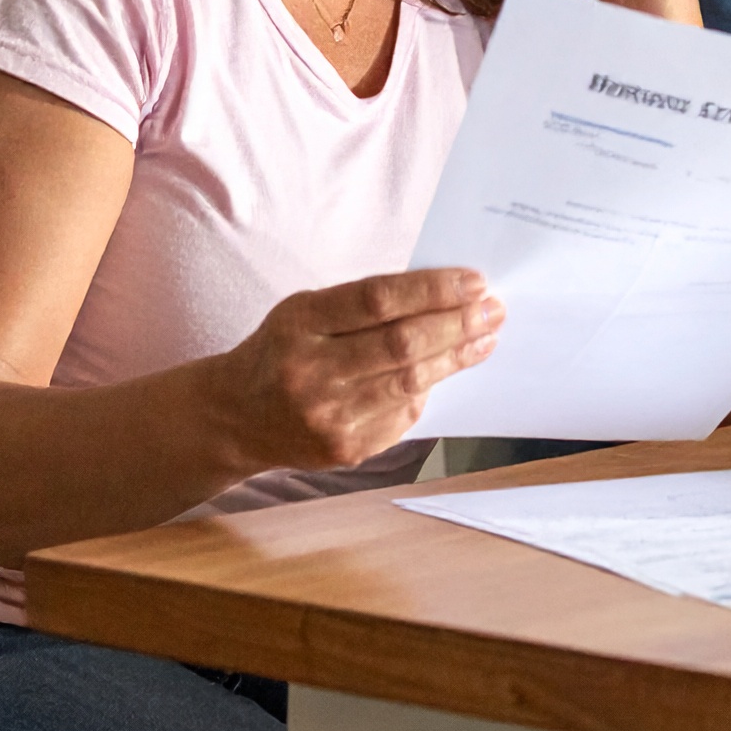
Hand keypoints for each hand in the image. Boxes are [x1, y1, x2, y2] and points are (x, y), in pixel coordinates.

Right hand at [221, 268, 501, 471]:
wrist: (237, 416)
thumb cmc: (283, 349)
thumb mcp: (307, 310)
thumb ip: (364, 303)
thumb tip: (443, 295)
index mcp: (300, 323)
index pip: (377, 300)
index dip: (431, 289)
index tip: (474, 282)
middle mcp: (311, 372)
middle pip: (401, 344)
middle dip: (457, 324)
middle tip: (493, 309)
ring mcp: (328, 416)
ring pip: (410, 383)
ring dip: (456, 357)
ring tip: (485, 336)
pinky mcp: (345, 449)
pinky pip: (402, 415)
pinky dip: (428, 389)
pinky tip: (446, 369)